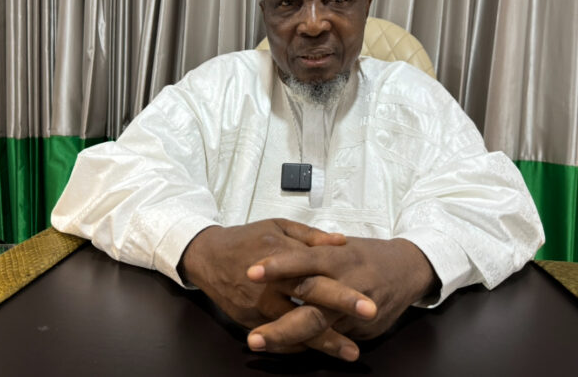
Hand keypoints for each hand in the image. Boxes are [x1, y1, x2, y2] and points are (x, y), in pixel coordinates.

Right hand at [179, 219, 375, 357]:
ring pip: (295, 326)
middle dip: (339, 313)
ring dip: (323, 341)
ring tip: (350, 351)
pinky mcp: (250, 320)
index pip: (317, 273)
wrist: (207, 256)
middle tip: (368, 322)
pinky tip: (320, 350)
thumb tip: (341, 240)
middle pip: (309, 299)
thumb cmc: (247, 239)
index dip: (343, 290)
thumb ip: (311, 236)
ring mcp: (259, 305)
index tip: (369, 302)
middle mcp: (272, 282)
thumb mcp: (278, 226)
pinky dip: (299, 345)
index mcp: (282, 254)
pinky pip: (278, 337)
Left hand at [247, 237, 438, 346]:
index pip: (305, 260)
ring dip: (291, 340)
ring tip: (262, 344)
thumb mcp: (338, 245)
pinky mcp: (366, 329)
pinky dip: (310, 344)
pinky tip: (286, 349)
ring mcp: (358, 310)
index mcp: (339, 257)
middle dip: (282, 327)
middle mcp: (348, 284)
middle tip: (254, 338)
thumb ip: (311, 249)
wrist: (408, 268)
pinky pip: (335, 340)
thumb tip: (277, 250)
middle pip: (313, 308)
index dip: (279, 266)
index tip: (251, 272)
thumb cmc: (365, 254)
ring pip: (323, 329)